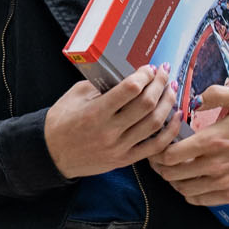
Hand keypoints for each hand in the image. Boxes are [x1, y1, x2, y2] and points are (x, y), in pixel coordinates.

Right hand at [44, 66, 178, 179]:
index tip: (149, 68)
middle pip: (146, 105)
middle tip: (164, 73)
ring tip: (171, 90)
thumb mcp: (75, 95)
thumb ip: (100, 85)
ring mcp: (119, 147)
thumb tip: (126, 73)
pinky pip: (155, 147)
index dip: (144, 75)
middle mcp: (109, 131)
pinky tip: (176, 117)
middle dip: (160, 85)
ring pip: (154, 124)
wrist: (52, 154)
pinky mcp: (125, 160)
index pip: (129, 89)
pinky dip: (170, 131)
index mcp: (95, 112)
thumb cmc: (61, 122)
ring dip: (168, 103)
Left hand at [150, 81, 228, 206]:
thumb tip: (191, 99)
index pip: (169, 154)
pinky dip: (189, 193)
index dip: (157, 151)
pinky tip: (190, 182)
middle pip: (171, 174)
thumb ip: (213, 94)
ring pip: (182, 189)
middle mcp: (214, 164)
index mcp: (212, 140)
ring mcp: (223, 182)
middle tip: (159, 158)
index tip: (158, 144)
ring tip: (173, 170)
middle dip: (160, 166)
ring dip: (173, 180)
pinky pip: (199, 200)